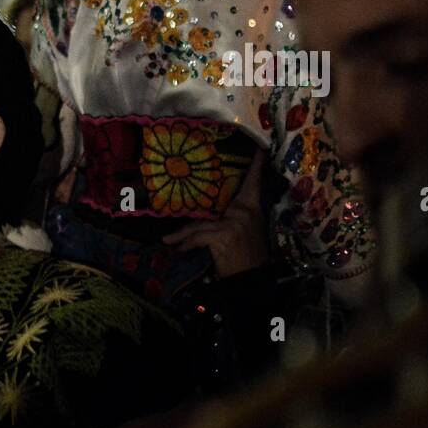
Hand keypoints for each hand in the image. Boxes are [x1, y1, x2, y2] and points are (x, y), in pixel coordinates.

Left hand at [162, 149, 267, 277]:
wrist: (251, 280)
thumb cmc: (247, 255)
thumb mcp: (244, 231)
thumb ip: (232, 217)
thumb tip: (207, 210)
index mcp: (252, 207)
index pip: (253, 182)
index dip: (255, 165)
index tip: (258, 148)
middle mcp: (245, 211)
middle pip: (210, 206)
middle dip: (190, 218)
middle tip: (172, 220)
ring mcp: (235, 222)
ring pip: (199, 225)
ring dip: (182, 236)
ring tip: (168, 240)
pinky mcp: (224, 235)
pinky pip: (198, 237)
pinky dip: (185, 244)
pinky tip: (177, 250)